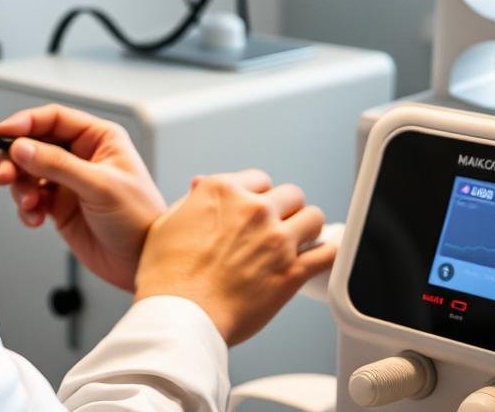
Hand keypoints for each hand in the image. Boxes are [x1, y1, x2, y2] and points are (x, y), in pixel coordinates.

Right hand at [0, 105, 165, 290]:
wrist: (142, 260)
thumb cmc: (139, 218)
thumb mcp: (99, 186)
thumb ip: (58, 165)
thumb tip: (22, 147)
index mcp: (99, 138)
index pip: (54, 119)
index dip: (26, 122)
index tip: (3, 132)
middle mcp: (82, 156)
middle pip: (34, 144)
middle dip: (15, 159)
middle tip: (6, 176)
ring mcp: (69, 181)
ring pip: (28, 172)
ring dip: (20, 187)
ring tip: (29, 204)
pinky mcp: (59, 206)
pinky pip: (30, 198)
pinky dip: (26, 208)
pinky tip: (35, 219)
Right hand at [133, 170, 334, 345]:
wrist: (180, 316)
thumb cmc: (167, 277)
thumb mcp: (166, 225)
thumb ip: (190, 201)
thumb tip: (200, 187)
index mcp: (222, 192)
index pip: (259, 179)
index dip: (258, 196)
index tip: (256, 210)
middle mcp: (253, 209)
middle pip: (291, 194)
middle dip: (286, 210)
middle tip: (277, 227)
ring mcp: (276, 239)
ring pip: (314, 218)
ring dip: (307, 229)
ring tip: (298, 242)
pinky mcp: (292, 271)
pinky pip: (327, 253)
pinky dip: (325, 255)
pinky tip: (317, 260)